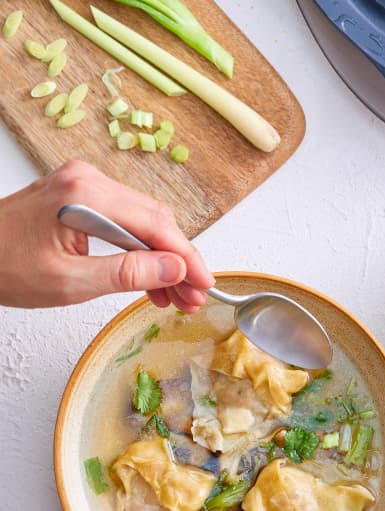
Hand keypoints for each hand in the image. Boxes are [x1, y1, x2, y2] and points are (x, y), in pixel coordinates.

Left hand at [0, 160, 214, 311]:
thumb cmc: (3, 268)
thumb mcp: (69, 282)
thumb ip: (128, 274)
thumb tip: (175, 269)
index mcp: (86, 195)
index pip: (155, 226)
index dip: (186, 258)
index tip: (205, 284)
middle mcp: (90, 181)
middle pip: (155, 222)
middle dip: (178, 262)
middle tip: (193, 297)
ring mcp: (86, 186)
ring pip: (144, 223)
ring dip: (163, 260)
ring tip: (177, 296)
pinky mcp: (83, 197)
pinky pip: (126, 222)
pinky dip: (141, 251)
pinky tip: (152, 280)